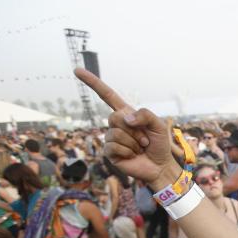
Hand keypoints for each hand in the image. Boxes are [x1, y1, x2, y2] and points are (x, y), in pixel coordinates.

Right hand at [73, 69, 180, 190]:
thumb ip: (145, 114)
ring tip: (140, 148)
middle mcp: (116, 124)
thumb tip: (126, 118)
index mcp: (126, 114)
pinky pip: (114, 147)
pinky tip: (133, 155)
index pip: (107, 95)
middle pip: (115, 117)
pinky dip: (128, 151)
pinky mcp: (109, 152)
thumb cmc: (159, 144)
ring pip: (115, 133)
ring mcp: (111, 138)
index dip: (93, 83)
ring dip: (133, 143)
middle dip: (135, 130)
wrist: (160, 166)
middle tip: (145, 140)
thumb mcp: (158, 125)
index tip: (77, 71)